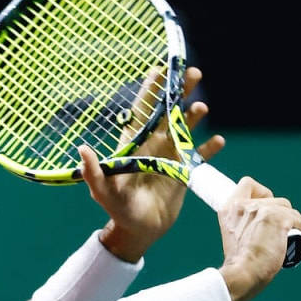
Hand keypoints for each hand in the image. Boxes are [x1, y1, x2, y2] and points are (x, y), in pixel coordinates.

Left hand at [78, 66, 225, 262]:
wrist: (138, 231)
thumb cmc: (117, 209)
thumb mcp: (103, 191)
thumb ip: (94, 171)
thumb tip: (82, 149)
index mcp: (134, 144)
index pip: (143, 110)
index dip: (151, 90)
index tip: (160, 69)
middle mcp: (154, 145)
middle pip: (169, 112)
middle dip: (180, 92)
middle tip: (193, 73)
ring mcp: (170, 157)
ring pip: (186, 129)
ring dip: (194, 116)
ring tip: (202, 107)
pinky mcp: (184, 173)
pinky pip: (199, 156)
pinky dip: (209, 148)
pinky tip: (219, 140)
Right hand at [215, 177, 300, 300]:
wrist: (242, 275)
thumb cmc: (239, 266)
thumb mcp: (234, 239)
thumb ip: (243, 227)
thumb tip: (262, 229)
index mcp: (230, 208)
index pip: (248, 184)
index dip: (261, 194)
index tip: (265, 212)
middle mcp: (244, 205)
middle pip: (277, 200)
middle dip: (284, 218)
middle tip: (281, 238)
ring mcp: (262, 209)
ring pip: (292, 212)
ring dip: (297, 228)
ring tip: (294, 248)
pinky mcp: (279, 218)